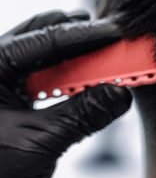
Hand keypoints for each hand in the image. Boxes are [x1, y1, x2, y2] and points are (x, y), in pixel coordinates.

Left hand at [0, 11, 131, 177]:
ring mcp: (4, 81)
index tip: (118, 33)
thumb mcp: (40, 145)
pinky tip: (92, 82)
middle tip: (117, 42)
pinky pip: (48, 76)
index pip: (44, 40)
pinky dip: (73, 77)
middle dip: (82, 38)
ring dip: (80, 58)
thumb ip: (82, 116)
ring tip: (110, 61)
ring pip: (47, 55)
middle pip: (44, 36)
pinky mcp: (14, 96)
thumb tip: (122, 93)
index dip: (85, 35)